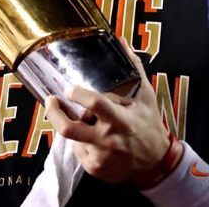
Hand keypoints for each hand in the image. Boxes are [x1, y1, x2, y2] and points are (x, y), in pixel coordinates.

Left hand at [45, 37, 172, 183]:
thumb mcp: (145, 94)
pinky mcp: (95, 168)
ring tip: (73, 115)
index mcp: (121, 119)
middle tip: (51, 100)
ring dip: (69, 124)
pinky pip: (77, 150)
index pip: (95, 104)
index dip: (78, 94)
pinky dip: (79, 141)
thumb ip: (132, 66)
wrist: (157, 163)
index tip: (69, 87)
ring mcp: (100, 156)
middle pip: (70, 128)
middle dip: (54, 113)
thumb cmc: (148, 124)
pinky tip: (89, 135)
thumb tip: (120, 40)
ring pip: (71, 138)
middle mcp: (109, 139)